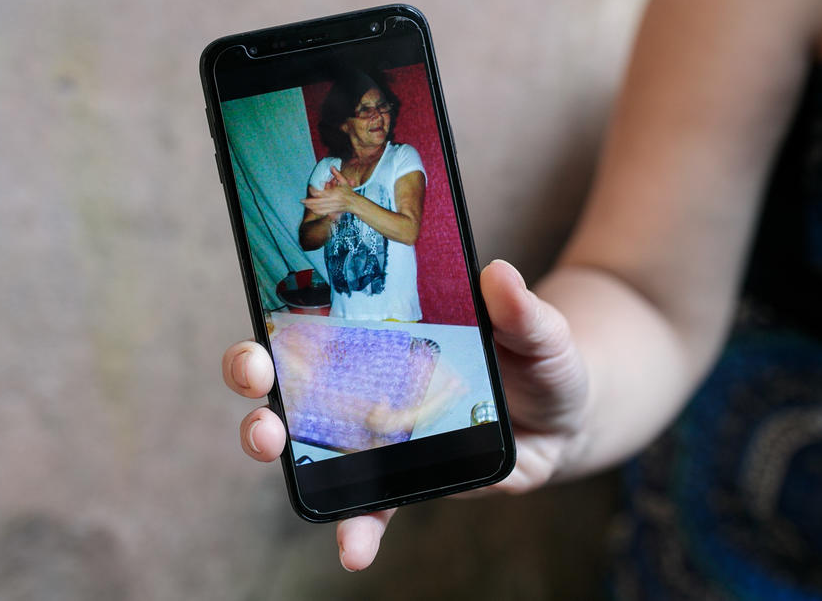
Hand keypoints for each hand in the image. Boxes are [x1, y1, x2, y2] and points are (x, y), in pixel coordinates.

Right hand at [221, 259, 589, 569]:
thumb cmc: (539, 359)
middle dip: (259, 384)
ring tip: (276, 453)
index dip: (277, 322)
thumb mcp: (539, 331)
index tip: (264, 327)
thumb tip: (499, 274)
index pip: (320, 319)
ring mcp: (382, 432)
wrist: (563, 416)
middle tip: (258, 385)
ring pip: (313, 446)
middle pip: (296, 381)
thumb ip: (521, 309)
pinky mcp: (405, 477)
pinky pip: (371, 506)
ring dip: (284, 453)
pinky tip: (352, 548)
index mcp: (388, 329)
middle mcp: (370, 378)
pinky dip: (356, 528)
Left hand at [301, 166, 357, 218]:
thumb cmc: (349, 192)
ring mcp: (331, 207)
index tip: (310, 187)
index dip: (312, 191)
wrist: (354, 203)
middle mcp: (331, 201)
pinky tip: (312, 208)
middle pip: (316, 202)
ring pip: (318, 208)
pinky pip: (322, 212)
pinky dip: (316, 211)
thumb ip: (337, 174)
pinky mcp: (332, 211)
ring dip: (310, 206)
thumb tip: (332, 166)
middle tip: (301, 200)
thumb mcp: (344, 182)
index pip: (319, 193)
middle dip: (308, 201)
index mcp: (333, 193)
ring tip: (305, 204)